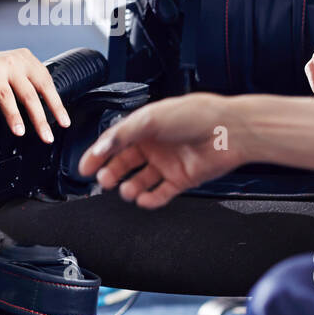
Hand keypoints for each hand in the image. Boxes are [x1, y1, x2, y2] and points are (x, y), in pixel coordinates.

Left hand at [0, 48, 71, 143]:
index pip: (5, 95)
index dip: (13, 114)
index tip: (20, 131)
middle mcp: (10, 63)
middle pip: (28, 94)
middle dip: (39, 118)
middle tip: (46, 137)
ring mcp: (24, 60)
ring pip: (44, 85)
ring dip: (55, 106)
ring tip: (64, 124)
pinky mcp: (34, 61)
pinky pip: (47, 80)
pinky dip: (55, 96)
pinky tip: (61, 111)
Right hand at [77, 93, 245, 207]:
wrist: (229, 130)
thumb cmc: (195, 115)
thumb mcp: (150, 119)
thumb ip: (121, 135)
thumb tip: (100, 148)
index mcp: (145, 125)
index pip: (114, 141)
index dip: (98, 154)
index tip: (85, 167)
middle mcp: (155, 144)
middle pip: (124, 162)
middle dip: (111, 173)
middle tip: (103, 181)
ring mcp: (168, 162)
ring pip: (141, 180)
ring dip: (130, 187)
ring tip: (125, 191)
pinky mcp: (181, 178)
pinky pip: (161, 193)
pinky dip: (151, 199)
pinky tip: (144, 199)